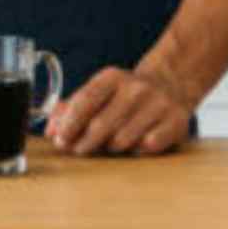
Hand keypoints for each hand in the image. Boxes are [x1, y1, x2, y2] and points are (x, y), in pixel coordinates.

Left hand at [45, 66, 192, 155]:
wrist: (171, 84)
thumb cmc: (124, 95)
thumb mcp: (98, 92)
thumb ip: (71, 109)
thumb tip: (51, 131)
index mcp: (112, 77)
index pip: (85, 101)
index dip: (70, 124)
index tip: (60, 140)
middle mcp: (136, 88)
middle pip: (102, 124)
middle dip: (85, 142)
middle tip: (78, 150)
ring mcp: (158, 104)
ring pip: (123, 139)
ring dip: (112, 147)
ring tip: (111, 143)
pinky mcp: (176, 122)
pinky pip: (148, 147)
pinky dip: (137, 151)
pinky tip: (136, 144)